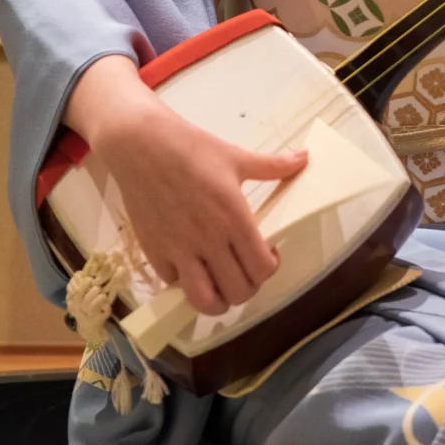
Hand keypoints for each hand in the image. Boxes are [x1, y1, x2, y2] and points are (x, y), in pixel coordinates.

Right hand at [61, 55, 299, 316]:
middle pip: (238, 291)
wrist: (139, 144)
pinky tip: (190, 264)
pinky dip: (185, 281)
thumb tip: (305, 157)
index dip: (269, 268)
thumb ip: (273, 166)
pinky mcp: (153, 251)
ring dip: (217, 300)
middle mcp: (208, 239)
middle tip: (244, 270)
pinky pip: (174, 283)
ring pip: (205, 300)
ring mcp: (178, 248)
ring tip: (219, 283)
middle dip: (247, 286)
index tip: (265, 254)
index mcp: (234, 217)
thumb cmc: (190, 147)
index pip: (262, 268)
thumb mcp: (236, 156)